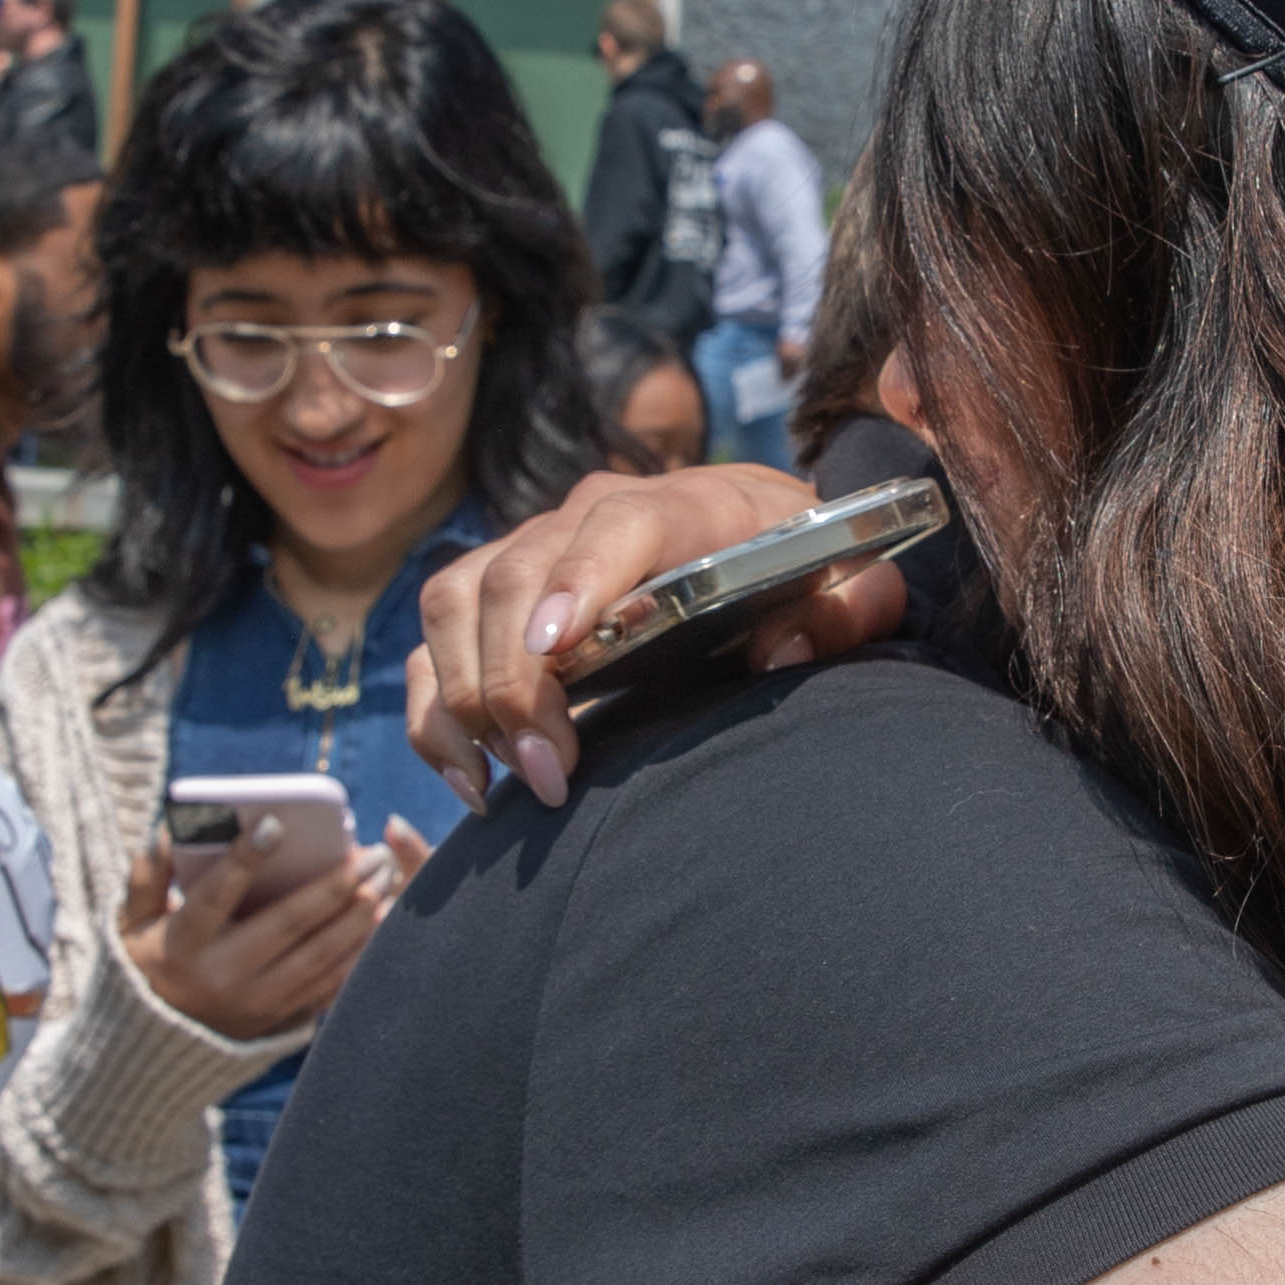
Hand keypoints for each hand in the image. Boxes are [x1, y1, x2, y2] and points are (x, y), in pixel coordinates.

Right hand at [114, 824, 409, 1046]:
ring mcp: (256, 1004)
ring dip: (358, 916)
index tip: (277, 823)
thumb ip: (148, 873)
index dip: (245, 860)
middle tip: (370, 852)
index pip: (216, 895)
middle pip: (287, 925)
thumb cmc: (149, 961)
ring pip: (318, 956)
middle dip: (334, 886)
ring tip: (385, 878)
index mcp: (182, 944)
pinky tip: (380, 920)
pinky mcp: (281, 1020)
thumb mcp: (133, 921)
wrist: (159, 1043)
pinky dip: (358, 951)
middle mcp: (221, 977)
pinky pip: (329, 985)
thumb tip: (171, 827)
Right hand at [402, 462, 893, 809]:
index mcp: (690, 504)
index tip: (555, 648)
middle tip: (548, 772)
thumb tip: (780, 651)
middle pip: (515, 575)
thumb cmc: (806, 569)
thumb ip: (848, 611)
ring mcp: (535, 549)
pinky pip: (434, 646)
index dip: (578, 579)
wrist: (766, 538)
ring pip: (456, 603)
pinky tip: (475, 781)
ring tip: (512, 780)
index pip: (617, 523)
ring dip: (466, 697)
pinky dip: (436, 715)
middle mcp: (593, 513)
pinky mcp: (496, 595)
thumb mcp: (850, 584)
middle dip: (514, 680)